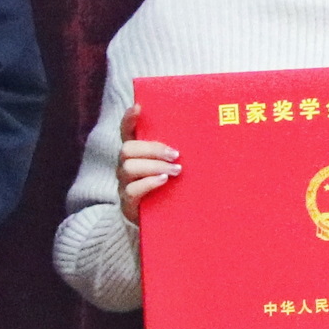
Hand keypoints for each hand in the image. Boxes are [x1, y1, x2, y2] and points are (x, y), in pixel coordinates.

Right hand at [115, 104, 179, 223]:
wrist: (160, 221)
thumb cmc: (170, 187)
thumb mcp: (171, 167)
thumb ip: (176, 154)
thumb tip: (204, 134)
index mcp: (135, 153)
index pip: (126, 131)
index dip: (129, 119)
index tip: (139, 107)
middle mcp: (125, 166)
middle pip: (127, 149)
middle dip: (152, 149)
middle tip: (175, 154)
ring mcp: (124, 184)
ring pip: (128, 167)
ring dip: (154, 166)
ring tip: (176, 170)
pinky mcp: (128, 202)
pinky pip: (132, 190)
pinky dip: (149, 183)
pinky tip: (163, 180)